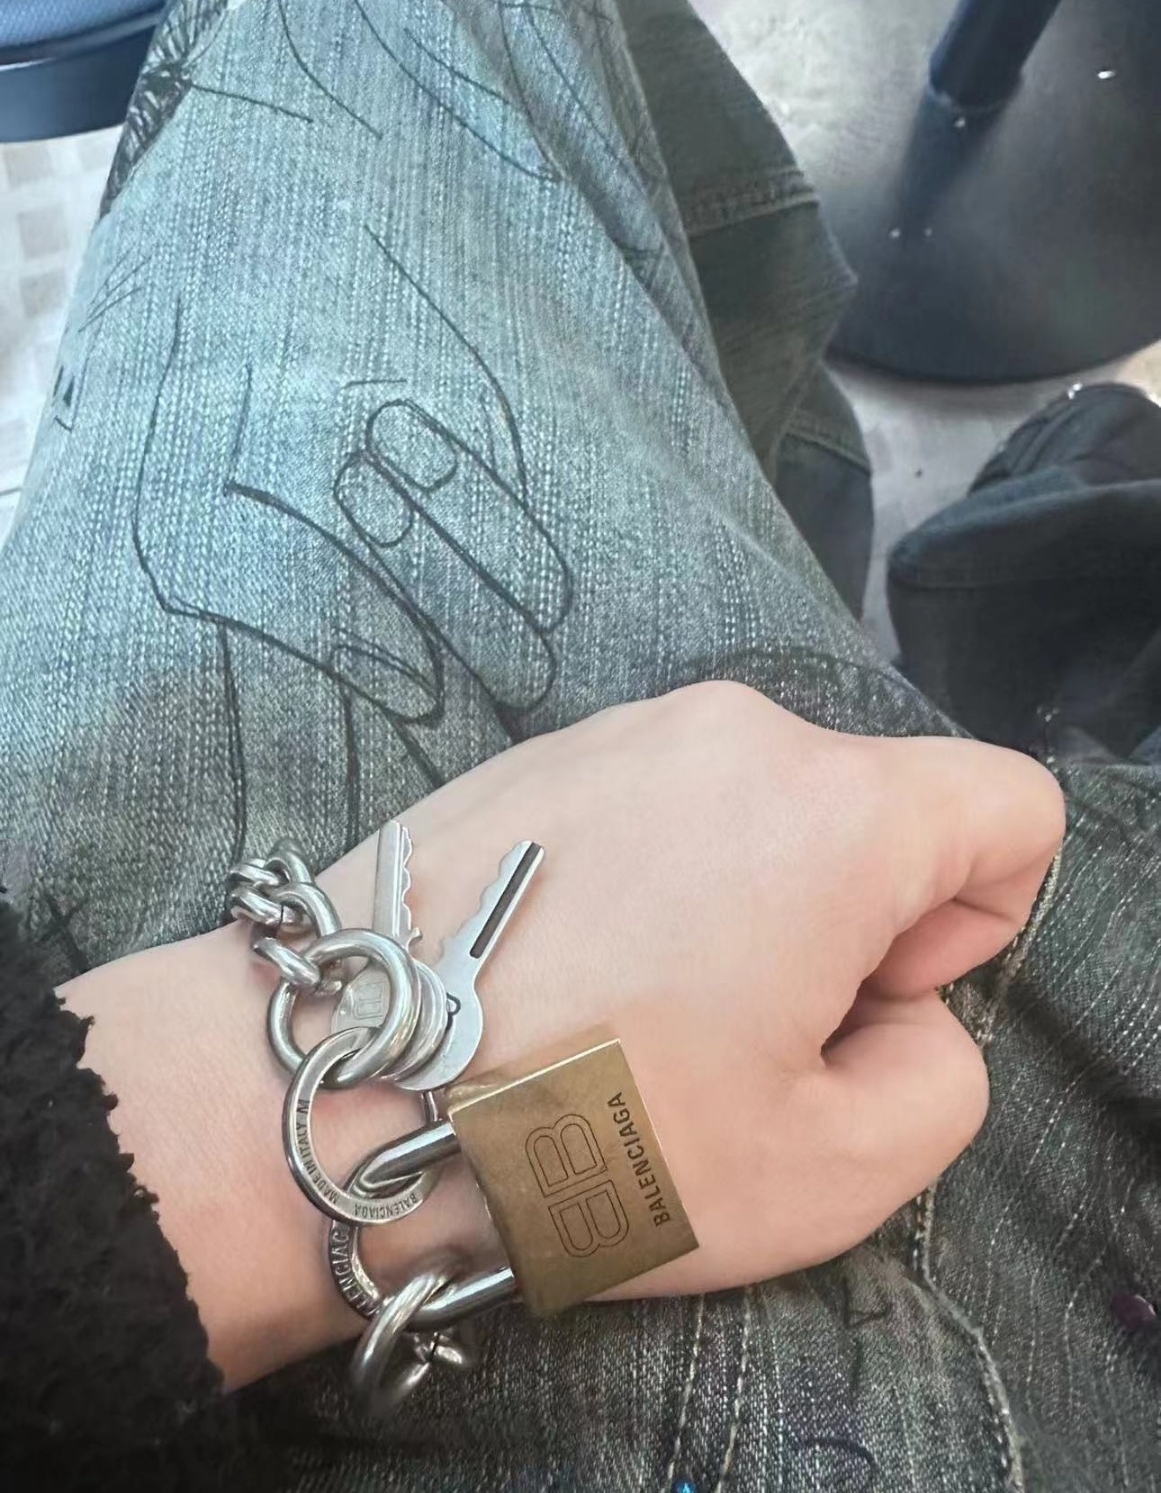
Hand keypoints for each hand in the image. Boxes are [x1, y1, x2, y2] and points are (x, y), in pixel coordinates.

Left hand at [70, 684, 1063, 1384]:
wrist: (332, 1085)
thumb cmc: (585, 1133)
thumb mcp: (830, 1172)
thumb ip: (941, 1076)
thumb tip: (894, 1004)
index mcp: (830, 808)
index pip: (1007, 808)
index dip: (974, 923)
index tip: (864, 1002)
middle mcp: (734, 729)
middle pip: (877, 812)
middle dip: (853, 924)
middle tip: (739, 1034)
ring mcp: (623, 726)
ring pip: (767, 811)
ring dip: (750, 905)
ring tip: (638, 1011)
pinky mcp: (540, 751)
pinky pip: (665, 804)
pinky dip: (661, 879)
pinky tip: (572, 972)